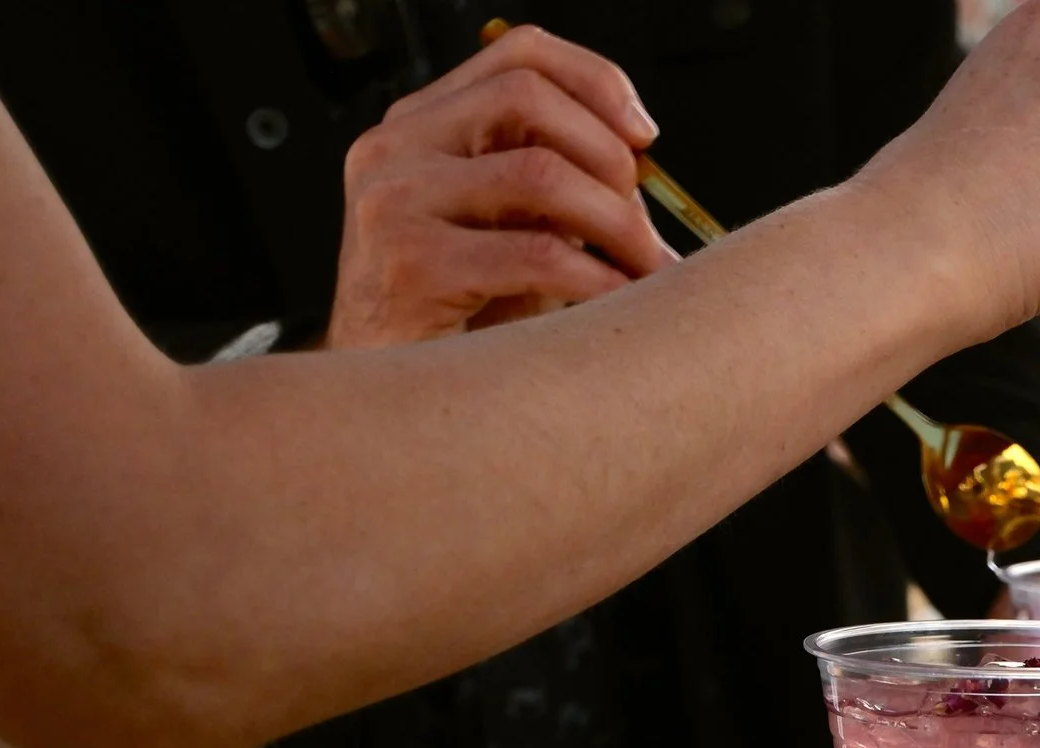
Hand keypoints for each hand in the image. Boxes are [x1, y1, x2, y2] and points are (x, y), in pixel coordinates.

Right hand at [326, 26, 677, 350]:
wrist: (393, 401)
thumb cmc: (458, 318)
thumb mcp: (507, 229)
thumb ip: (554, 182)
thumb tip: (640, 160)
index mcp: (422, 126)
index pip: (517, 54)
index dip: (595, 81)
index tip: (645, 136)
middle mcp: (395, 149)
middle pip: (528, 98)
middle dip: (610, 158)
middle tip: (644, 224)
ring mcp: (393, 202)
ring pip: (541, 173)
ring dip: (617, 224)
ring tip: (646, 269)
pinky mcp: (409, 265)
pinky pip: (535, 254)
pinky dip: (598, 279)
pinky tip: (619, 302)